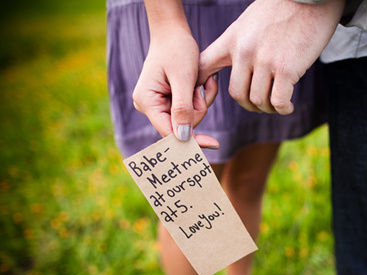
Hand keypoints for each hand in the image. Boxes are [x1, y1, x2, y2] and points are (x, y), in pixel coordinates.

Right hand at [132, 28, 218, 146]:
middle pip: (182, 126)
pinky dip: (199, 98)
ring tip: (200, 81)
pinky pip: (189, 109)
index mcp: (147, 101)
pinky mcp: (168, 101)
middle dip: (197, 108)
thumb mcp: (183, 77)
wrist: (172, 32)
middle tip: (201, 86)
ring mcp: (158, 104)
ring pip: (189, 118)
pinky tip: (200, 83)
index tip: (214, 144)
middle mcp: (149, 106)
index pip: (170, 132)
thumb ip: (183, 108)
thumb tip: (183, 138)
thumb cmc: (177, 49)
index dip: (192, 139)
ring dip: (200, 101)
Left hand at [198, 0, 343, 113]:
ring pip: (258, 100)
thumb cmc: (283, 9)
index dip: (202, 85)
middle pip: (237, 94)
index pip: (204, 66)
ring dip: (268, 108)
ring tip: (277, 104)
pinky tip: (288, 106)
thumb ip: (239, 43)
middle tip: (261, 105)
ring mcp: (265, 60)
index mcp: (232, 39)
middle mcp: (245, 51)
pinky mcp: (287, 68)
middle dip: (249, 105)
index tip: (209, 95)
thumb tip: (236, 68)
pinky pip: (279, 101)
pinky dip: (283, 109)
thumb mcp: (249, 22)